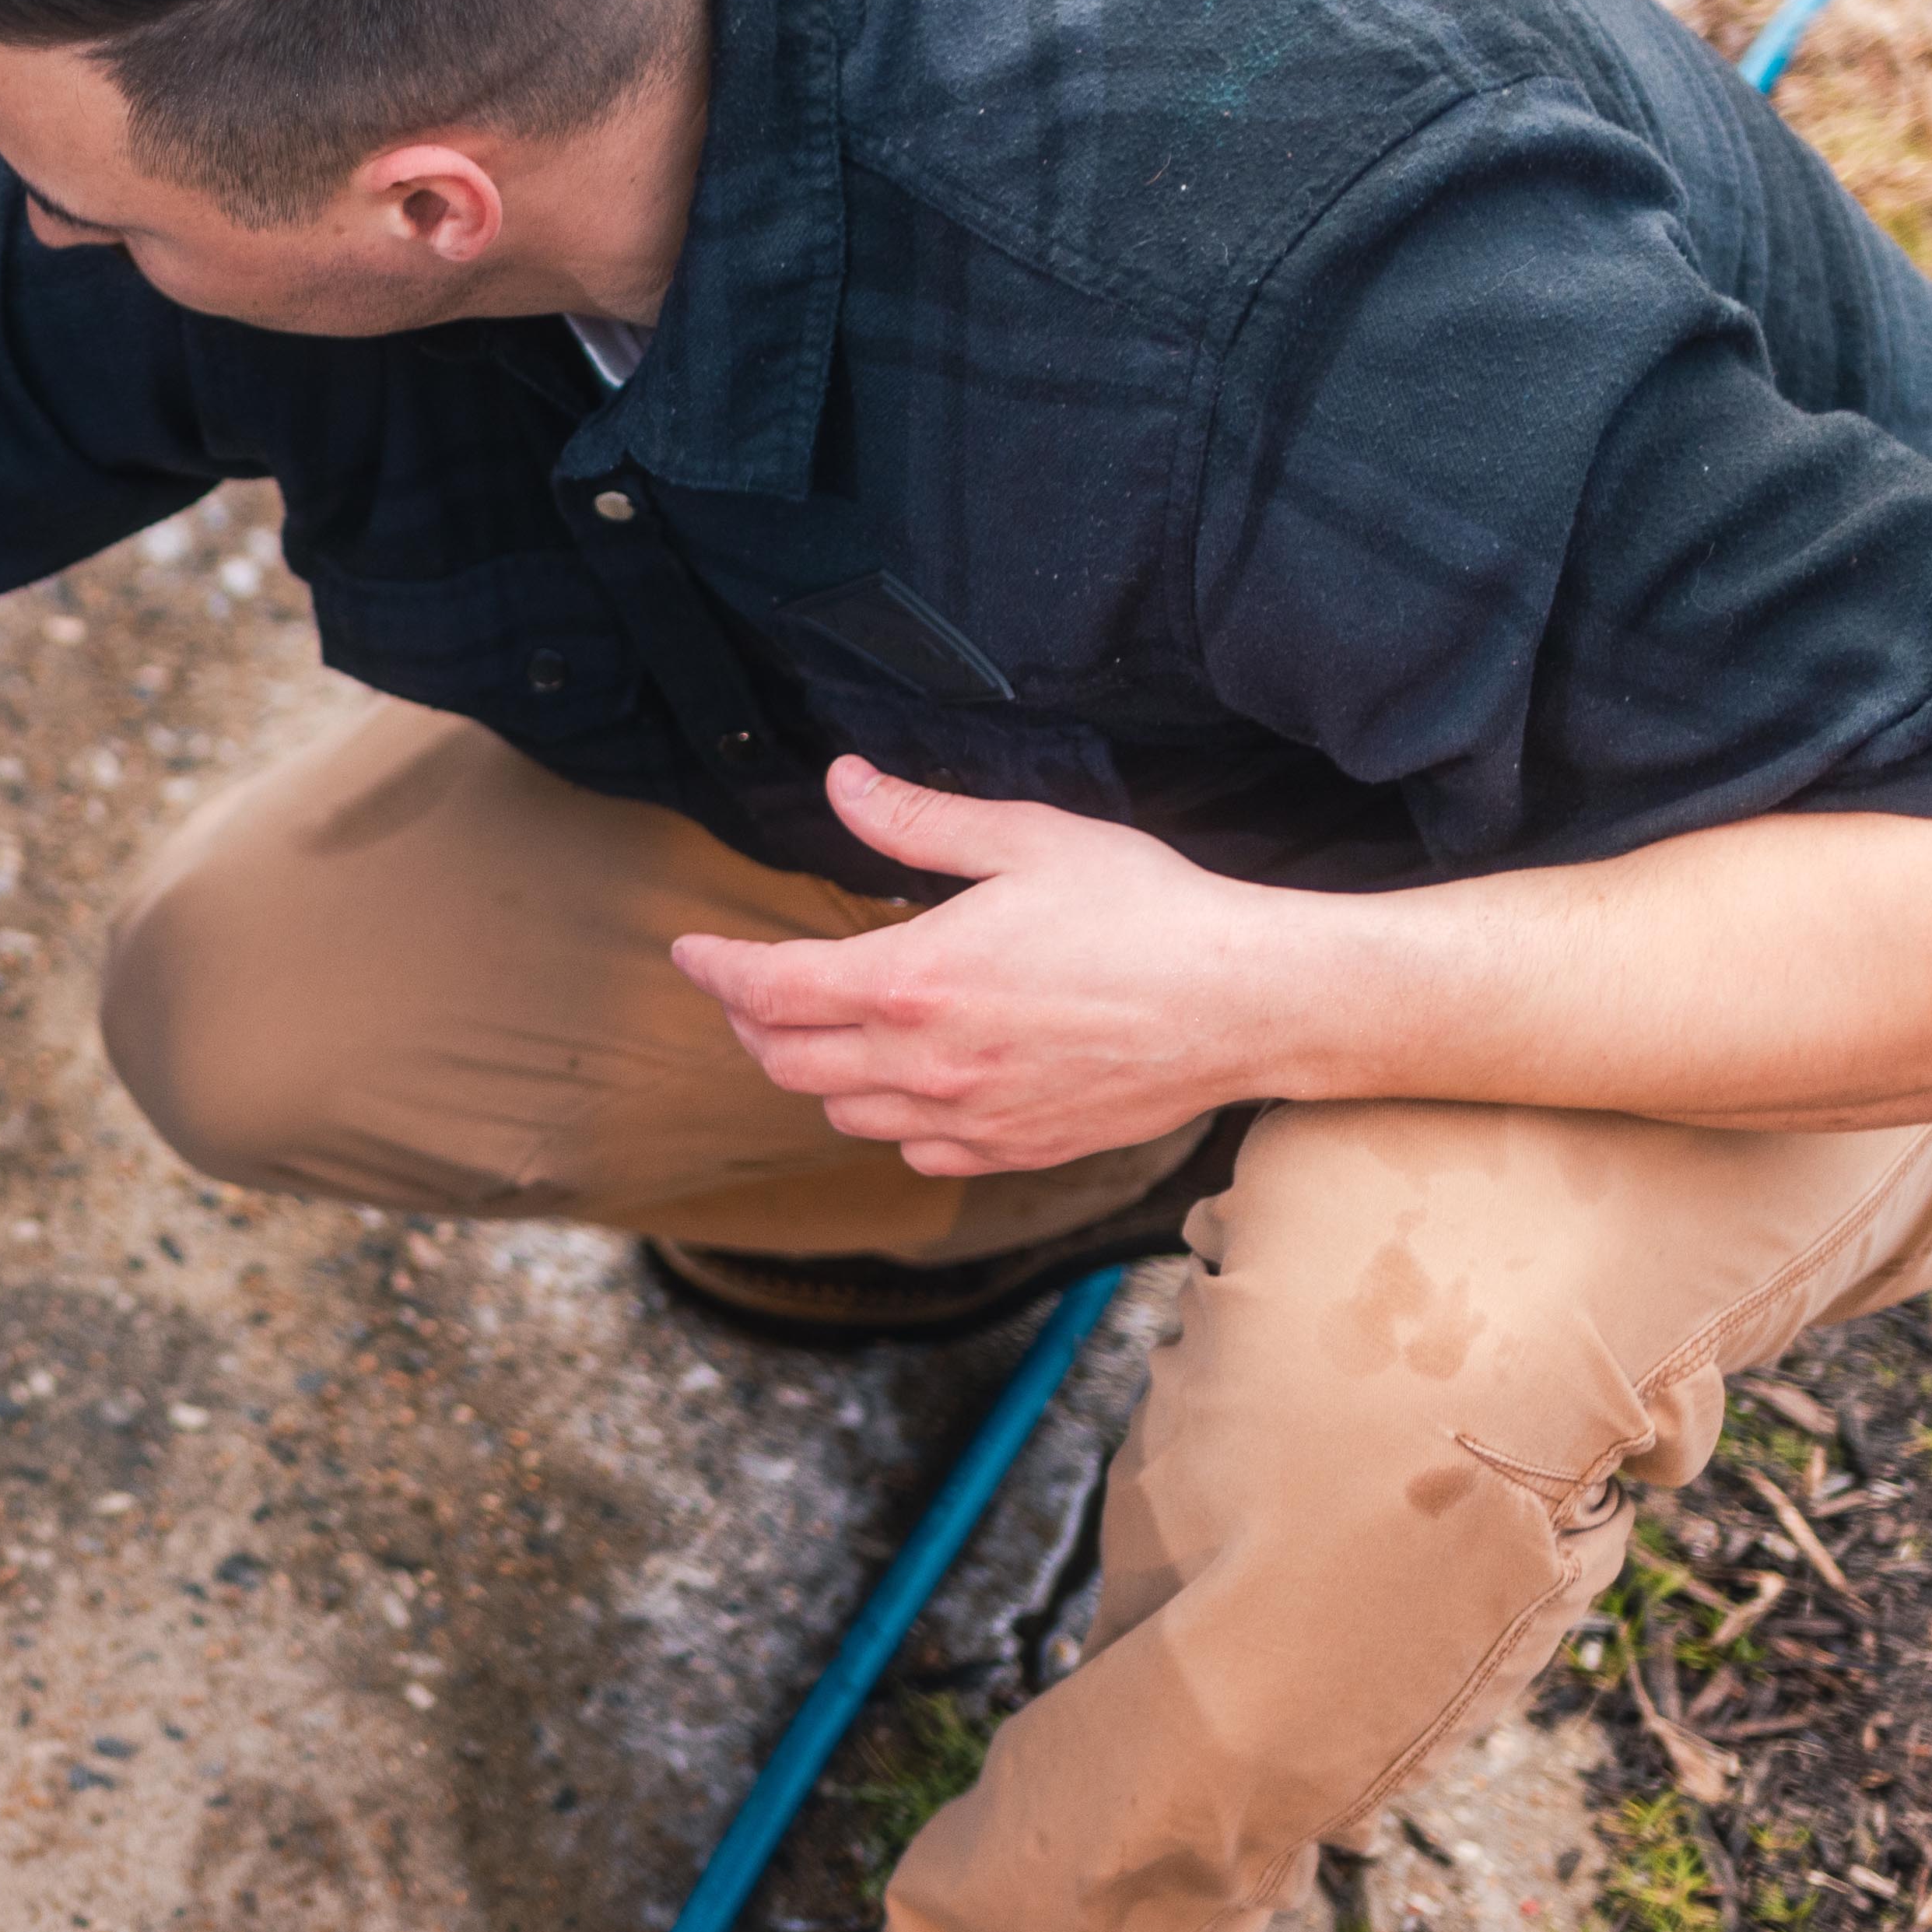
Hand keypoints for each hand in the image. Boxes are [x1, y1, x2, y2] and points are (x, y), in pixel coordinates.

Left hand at [668, 761, 1327, 1173]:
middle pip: (784, 1060)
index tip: (689, 951)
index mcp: (912, 981)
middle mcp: (926, 1064)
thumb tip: (842, 781)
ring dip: (810, 1069)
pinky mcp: (1013, 1150)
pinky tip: (900, 1082)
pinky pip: (913, 1150)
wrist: (1243, 1002)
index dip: (713, 970)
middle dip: (747, 1020)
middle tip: (746, 985)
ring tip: (816, 1026)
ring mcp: (969, 1118)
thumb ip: (916, 820)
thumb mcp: (1024, 839)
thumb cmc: (1145, 912)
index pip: (766, 989)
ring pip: (840, 1111)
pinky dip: (883, 1117)